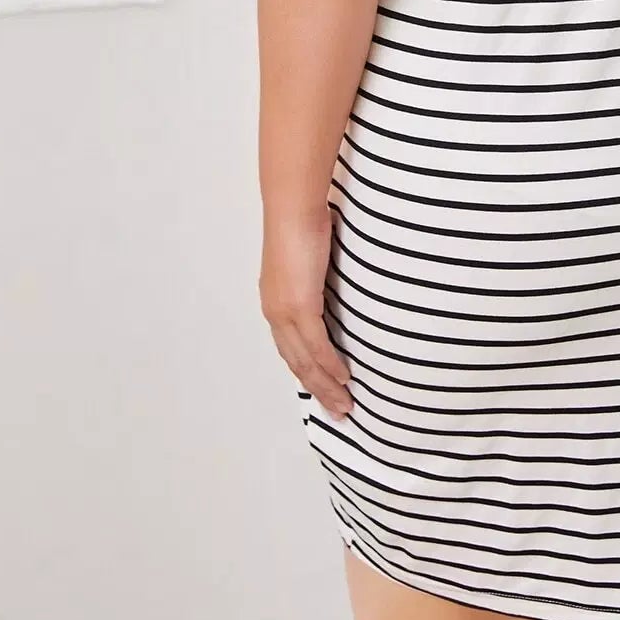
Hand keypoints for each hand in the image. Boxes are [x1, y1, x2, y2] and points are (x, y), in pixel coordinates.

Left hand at [260, 210, 353, 418]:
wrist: (293, 208)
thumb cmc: (303, 222)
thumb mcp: (309, 257)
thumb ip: (316, 276)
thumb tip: (332, 281)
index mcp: (275, 302)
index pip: (290, 348)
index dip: (306, 372)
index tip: (324, 390)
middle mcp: (275, 313)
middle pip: (296, 363)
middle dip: (318, 390)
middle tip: (338, 411)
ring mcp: (285, 312)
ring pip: (305, 362)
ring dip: (325, 386)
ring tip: (344, 404)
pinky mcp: (299, 306)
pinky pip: (317, 345)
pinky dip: (330, 366)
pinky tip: (344, 379)